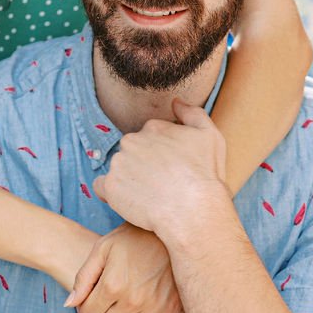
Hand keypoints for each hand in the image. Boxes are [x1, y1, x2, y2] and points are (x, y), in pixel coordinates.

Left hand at [66, 224, 185, 312]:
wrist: (169, 232)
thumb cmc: (132, 238)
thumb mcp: (102, 249)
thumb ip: (83, 278)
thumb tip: (69, 304)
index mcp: (112, 284)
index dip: (85, 309)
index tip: (90, 301)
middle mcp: (132, 300)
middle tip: (104, 308)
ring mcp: (153, 307)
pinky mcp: (170, 310)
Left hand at [93, 99, 229, 239]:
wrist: (193, 210)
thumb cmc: (205, 175)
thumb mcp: (210, 136)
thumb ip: (193, 114)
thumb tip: (176, 102)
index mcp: (152, 128)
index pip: (149, 138)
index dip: (160, 155)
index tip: (171, 169)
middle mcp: (131, 140)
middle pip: (131, 152)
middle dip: (142, 165)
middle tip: (160, 184)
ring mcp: (118, 163)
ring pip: (119, 169)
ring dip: (129, 179)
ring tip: (150, 196)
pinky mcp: (110, 186)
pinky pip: (102, 187)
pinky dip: (113, 194)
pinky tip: (130, 201)